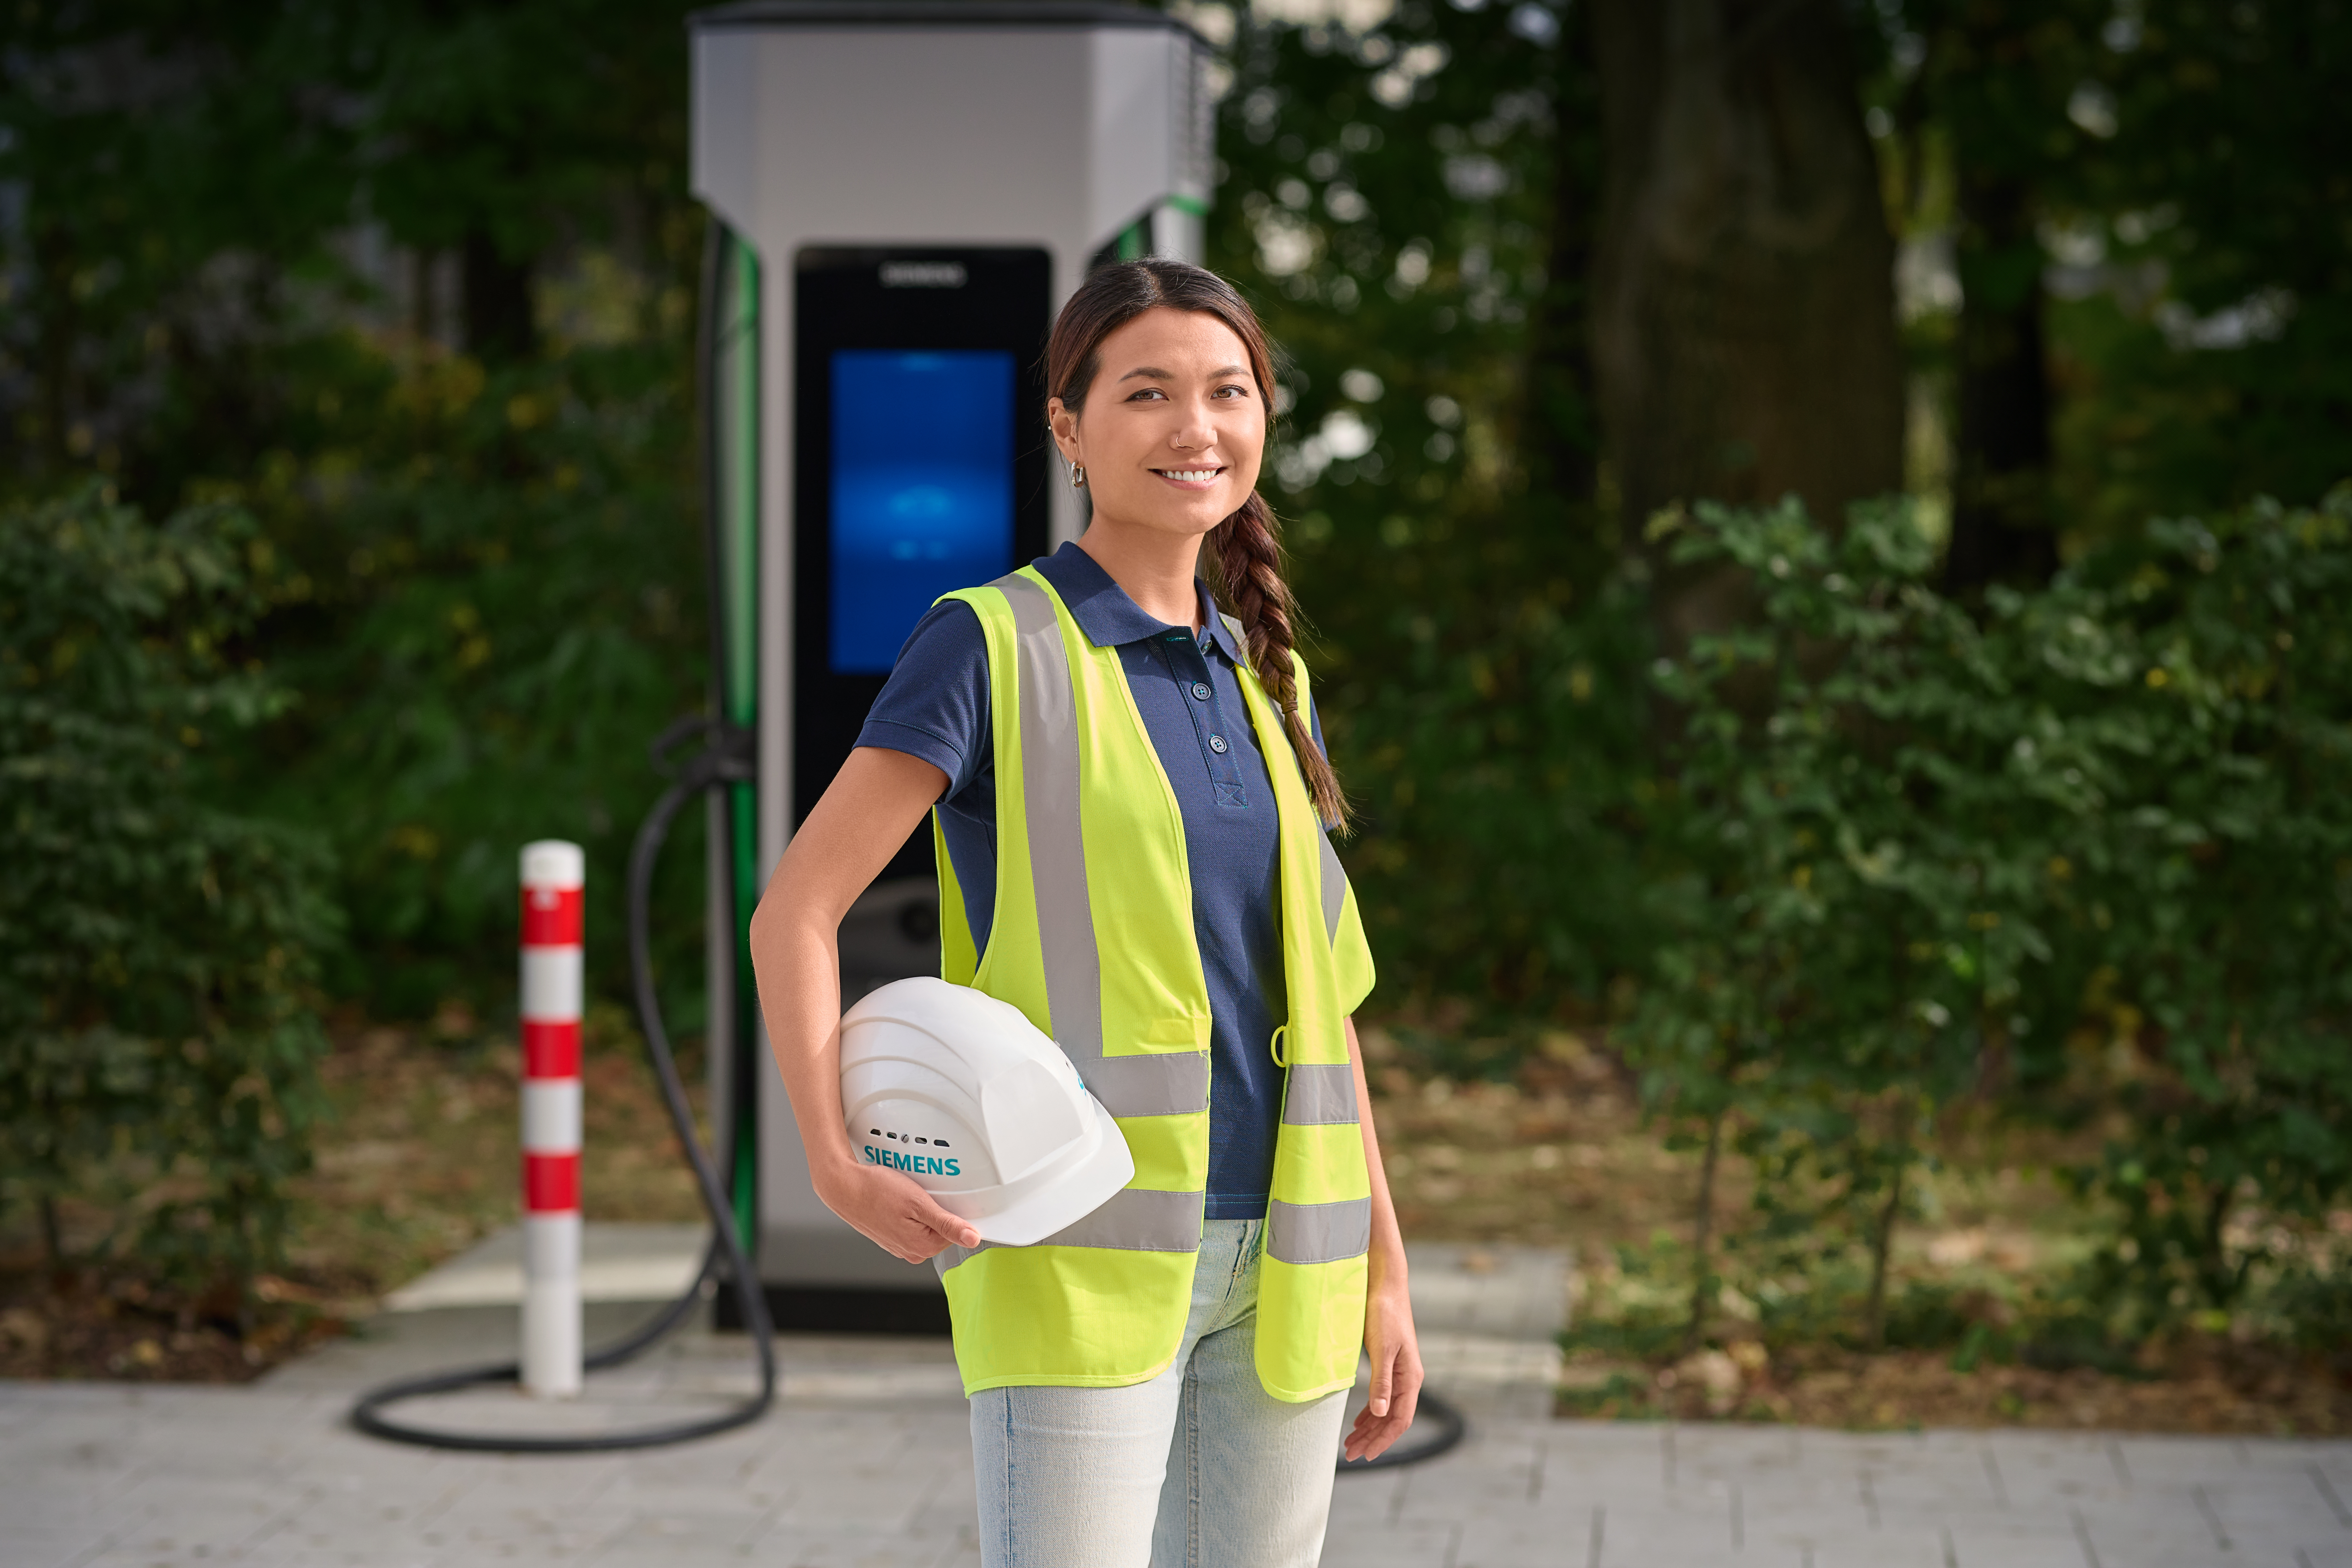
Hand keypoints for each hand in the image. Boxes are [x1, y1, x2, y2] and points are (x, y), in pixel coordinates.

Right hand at [814, 1160, 981, 1262]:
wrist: (844, 1187)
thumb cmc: (876, 1192)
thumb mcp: (918, 1203)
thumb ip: (947, 1223)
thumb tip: (973, 1239)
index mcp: (922, 1248)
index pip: (956, 1232)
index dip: (952, 1210)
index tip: (941, 1196)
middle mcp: (912, 1252)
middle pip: (941, 1230)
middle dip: (936, 1210)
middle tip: (920, 1193)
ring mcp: (900, 1246)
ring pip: (926, 1226)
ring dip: (922, 1210)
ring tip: (906, 1195)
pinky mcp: (891, 1238)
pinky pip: (912, 1225)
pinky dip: (909, 1212)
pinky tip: (899, 1200)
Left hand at [1343, 1274, 1422, 1462]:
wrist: (1385, 1286)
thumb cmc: (1384, 1314)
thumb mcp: (1382, 1349)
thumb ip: (1381, 1382)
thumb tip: (1379, 1413)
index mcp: (1411, 1378)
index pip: (1400, 1419)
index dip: (1383, 1439)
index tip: (1366, 1454)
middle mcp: (1408, 1380)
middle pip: (1392, 1419)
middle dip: (1373, 1438)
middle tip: (1350, 1453)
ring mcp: (1399, 1373)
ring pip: (1385, 1410)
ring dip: (1369, 1428)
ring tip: (1350, 1443)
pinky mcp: (1389, 1365)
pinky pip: (1381, 1397)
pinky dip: (1369, 1412)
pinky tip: (1357, 1421)